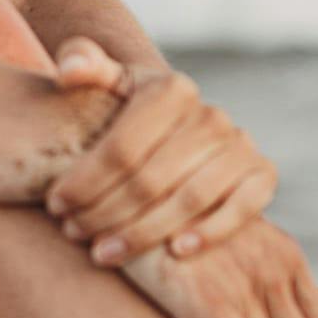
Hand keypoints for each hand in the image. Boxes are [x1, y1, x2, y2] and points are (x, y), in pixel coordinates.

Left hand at [44, 36, 277, 263]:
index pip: (121, 147)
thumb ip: (83, 63)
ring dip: (143, 233)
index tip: (55, 205)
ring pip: (189, 199)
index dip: (84, 180)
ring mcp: (240, 145)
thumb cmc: (131, 110)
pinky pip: (242, 209)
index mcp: (172, 89)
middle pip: (150, 178)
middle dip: (105, 212)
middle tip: (73, 233)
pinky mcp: (262, 175)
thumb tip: (68, 70)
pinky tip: (174, 254)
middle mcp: (211, 115)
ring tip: (104, 253)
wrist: (181, 127)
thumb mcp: (109, 82)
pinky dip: (210, 232)